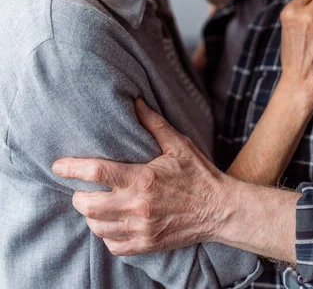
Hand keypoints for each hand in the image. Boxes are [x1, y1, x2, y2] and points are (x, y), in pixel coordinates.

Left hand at [52, 99, 232, 255]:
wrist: (220, 209)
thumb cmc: (198, 174)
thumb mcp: (178, 144)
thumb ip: (153, 123)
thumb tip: (135, 101)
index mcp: (142, 178)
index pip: (96, 172)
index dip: (72, 167)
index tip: (58, 165)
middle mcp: (137, 206)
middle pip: (88, 205)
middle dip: (78, 195)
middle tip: (81, 188)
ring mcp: (141, 229)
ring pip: (97, 227)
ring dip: (91, 215)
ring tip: (95, 203)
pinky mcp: (146, 244)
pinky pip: (112, 245)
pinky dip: (106, 234)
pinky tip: (111, 222)